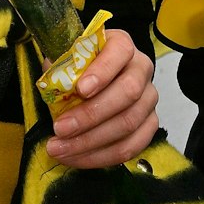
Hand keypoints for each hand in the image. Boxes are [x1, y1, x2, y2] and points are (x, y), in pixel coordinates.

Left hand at [45, 29, 160, 167]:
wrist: (95, 77)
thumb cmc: (78, 66)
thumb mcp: (66, 57)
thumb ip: (61, 66)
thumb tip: (54, 85)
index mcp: (121, 45)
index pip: (119, 52)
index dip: (102, 71)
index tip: (80, 89)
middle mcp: (141, 68)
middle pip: (127, 93)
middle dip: (91, 115)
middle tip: (60, 128)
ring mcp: (149, 98)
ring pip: (129, 124)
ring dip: (91, 142)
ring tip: (60, 149)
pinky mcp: (150, 124)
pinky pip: (132, 146)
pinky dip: (102, 156)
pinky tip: (77, 158)